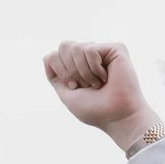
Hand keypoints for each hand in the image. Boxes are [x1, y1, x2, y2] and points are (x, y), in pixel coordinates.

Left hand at [44, 39, 160, 151]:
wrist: (117, 117)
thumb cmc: (95, 109)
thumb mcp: (66, 93)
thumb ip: (55, 75)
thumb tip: (47, 56)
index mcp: (78, 65)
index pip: (54, 55)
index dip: (60, 73)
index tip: (75, 88)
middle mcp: (90, 55)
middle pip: (63, 46)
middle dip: (70, 70)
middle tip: (86, 86)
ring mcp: (102, 51)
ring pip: (75, 47)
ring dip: (83, 72)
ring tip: (97, 84)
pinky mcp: (116, 48)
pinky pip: (90, 49)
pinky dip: (94, 68)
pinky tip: (107, 78)